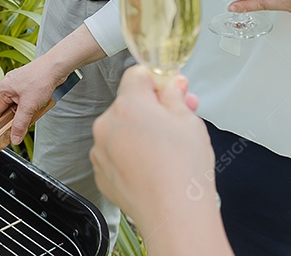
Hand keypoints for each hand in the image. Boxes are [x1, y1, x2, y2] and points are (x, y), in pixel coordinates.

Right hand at [0, 56, 69, 144]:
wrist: (56, 67)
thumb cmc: (40, 80)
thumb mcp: (28, 107)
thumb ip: (20, 124)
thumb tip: (14, 138)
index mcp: (4, 88)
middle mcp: (10, 84)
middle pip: (8, 107)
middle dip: (16, 117)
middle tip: (22, 126)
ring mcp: (20, 82)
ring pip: (19, 103)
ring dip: (26, 111)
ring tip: (35, 111)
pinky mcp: (30, 82)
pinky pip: (27, 98)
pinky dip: (32, 104)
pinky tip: (40, 105)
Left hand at [91, 67, 220, 243]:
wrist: (174, 215)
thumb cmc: (183, 172)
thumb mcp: (189, 121)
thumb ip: (175, 96)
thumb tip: (172, 85)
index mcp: (129, 105)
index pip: (137, 75)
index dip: (157, 81)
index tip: (171, 89)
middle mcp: (107, 125)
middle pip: (129, 103)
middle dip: (152, 108)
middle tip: (177, 119)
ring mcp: (101, 150)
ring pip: (121, 129)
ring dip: (140, 132)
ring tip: (166, 150)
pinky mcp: (101, 172)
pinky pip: (115, 152)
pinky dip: (130, 154)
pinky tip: (153, 166)